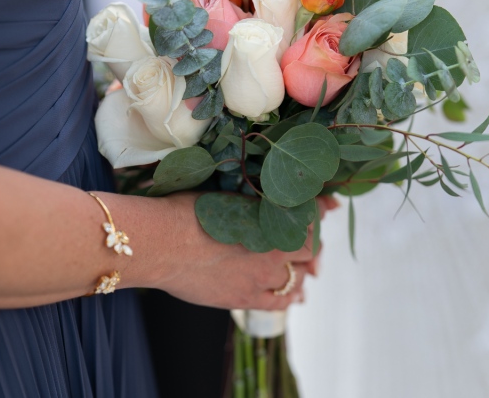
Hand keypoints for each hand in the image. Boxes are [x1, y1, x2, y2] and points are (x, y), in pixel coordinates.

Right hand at [135, 193, 336, 310]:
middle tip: (308, 241)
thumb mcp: (221, 192)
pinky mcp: (246, 297)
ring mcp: (262, 274)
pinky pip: (280, 301)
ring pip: (299, 275)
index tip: (326, 206)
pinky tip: (295, 294)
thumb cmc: (184, 210)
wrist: (162, 242)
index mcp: (269, 214)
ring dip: (303, 269)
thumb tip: (260, 189)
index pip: (310, 213)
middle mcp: (273, 245)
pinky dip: (291, 296)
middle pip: (310, 246)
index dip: (320, 209)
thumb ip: (248, 195)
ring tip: (302, 267)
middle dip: (312, 242)